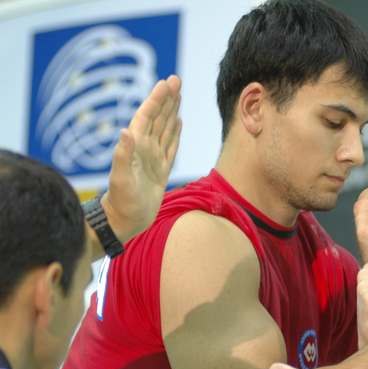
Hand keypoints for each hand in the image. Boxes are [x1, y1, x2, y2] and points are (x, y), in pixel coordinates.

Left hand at [102, 75, 181, 242]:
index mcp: (136, 146)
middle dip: (167, 98)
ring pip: (166, 129)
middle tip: (176, 80)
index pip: (148, 116)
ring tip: (179, 95)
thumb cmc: (121, 203)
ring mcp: (153, 158)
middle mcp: (145, 149)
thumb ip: (122, 155)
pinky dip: (176, 133)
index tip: (167, 83)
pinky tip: (179, 123)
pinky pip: (171, 147)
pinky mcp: (161, 170)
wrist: (124, 221)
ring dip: (172, 112)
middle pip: (158, 117)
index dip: (157, 99)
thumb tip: (125, 131)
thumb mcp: (121, 179)